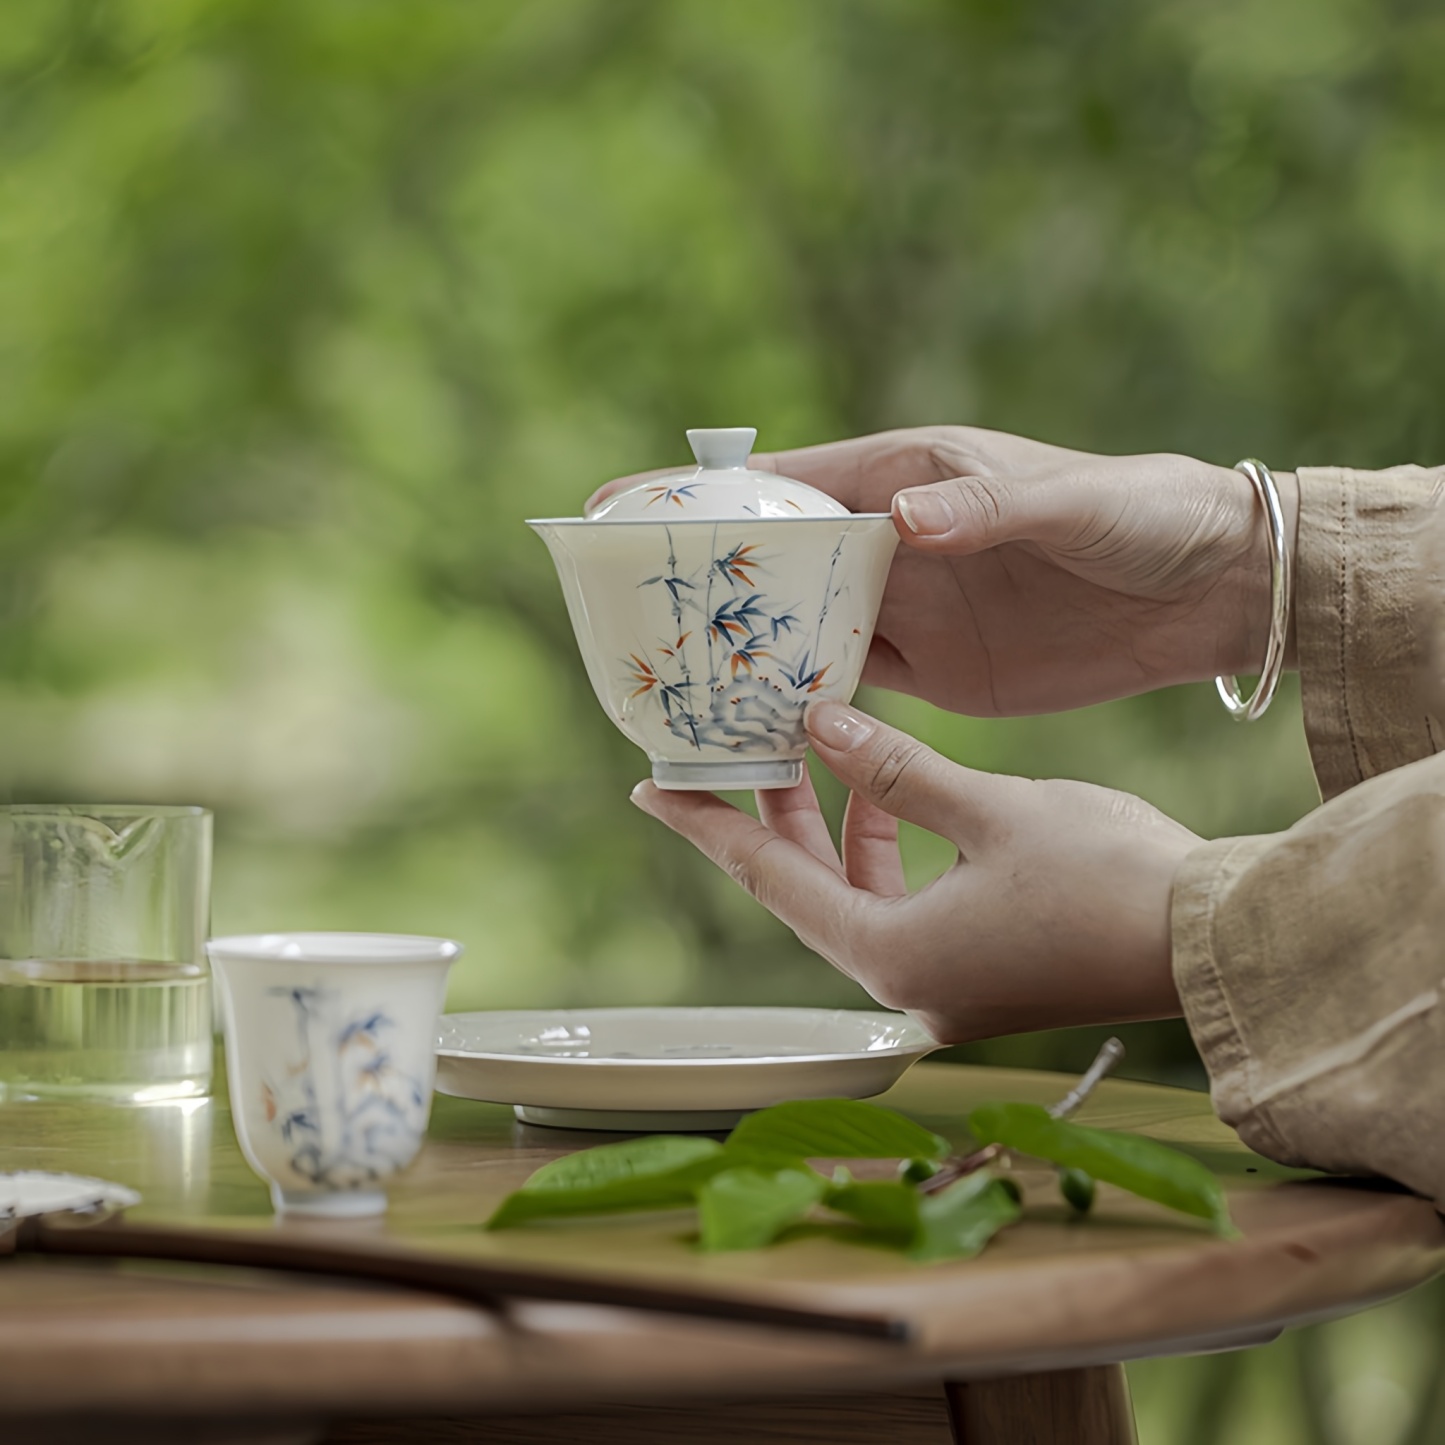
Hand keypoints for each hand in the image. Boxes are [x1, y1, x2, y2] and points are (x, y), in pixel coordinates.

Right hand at [590, 426, 1297, 715]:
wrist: (1207, 594)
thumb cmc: (1141, 515)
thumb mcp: (1067, 502)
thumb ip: (985, 507)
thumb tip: (902, 522)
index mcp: (906, 477)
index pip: (782, 483)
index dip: (698, 493)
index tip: (617, 505)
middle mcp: (892, 542)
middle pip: (774, 562)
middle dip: (703, 583)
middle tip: (628, 616)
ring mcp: (909, 610)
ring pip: (801, 629)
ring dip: (744, 652)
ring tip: (672, 680)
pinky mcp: (936, 673)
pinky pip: (849, 686)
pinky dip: (801, 703)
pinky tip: (755, 726)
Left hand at [629, 699, 1198, 1042]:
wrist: (1217, 942)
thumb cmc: (1109, 877)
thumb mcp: (991, 809)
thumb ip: (895, 771)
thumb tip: (817, 724)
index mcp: (893, 956)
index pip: (768, 880)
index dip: (707, 826)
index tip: (651, 787)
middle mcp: (909, 986)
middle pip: (808, 892)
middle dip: (774, 818)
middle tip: (736, 751)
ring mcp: (948, 988)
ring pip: (858, 898)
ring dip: (839, 830)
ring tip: (821, 753)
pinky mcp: (984, 974)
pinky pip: (905, 908)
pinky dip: (890, 853)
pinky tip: (896, 796)